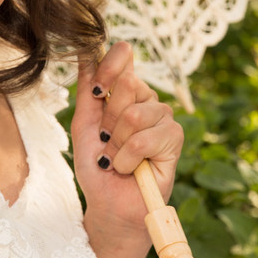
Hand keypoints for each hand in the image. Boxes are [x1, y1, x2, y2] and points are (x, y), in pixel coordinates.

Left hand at [70, 42, 183, 243]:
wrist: (109, 203)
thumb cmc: (97, 166)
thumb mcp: (83, 125)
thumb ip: (87, 90)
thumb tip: (84, 53)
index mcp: (124, 91)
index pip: (124, 56)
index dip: (109, 66)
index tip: (96, 91)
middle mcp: (146, 99)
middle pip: (127, 84)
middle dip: (108, 120)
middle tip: (106, 142)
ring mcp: (163, 116)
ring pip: (134, 114)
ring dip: (116, 144)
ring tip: (116, 159)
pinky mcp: (174, 137)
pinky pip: (144, 138)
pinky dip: (127, 158)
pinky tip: (129, 168)